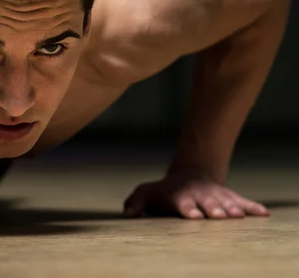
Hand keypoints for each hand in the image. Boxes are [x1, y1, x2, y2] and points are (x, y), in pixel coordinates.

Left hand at [123, 168, 269, 218]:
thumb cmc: (165, 191)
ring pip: (225, 203)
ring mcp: (215, 196)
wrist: (190, 175)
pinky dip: (253, 207)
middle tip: (219, 216)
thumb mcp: (147, 193)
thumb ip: (135, 203)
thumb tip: (127, 213)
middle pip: (207, 204)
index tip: (193, 216)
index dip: (188, 209)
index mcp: (180, 197)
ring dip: (232, 209)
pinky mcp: (229, 198)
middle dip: (212, 210)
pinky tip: (264, 214)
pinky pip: (243, 202)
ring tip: (238, 216)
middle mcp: (199, 197)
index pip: (183, 204)